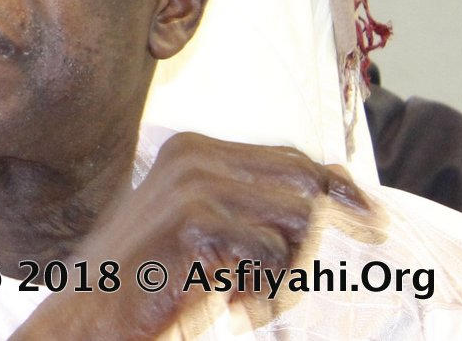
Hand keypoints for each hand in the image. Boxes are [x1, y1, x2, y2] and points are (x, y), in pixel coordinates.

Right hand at [9, 133, 371, 340]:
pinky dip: (261, 289)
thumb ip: (250, 203)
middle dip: (311, 241)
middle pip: (306, 186)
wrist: (89, 313)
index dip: (339, 188)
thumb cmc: (149, 279)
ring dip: (285, 273)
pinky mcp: (195, 221)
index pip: (293, 158)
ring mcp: (194, 185)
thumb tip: (331, 188)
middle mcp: (195, 155)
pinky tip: (226, 300)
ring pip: (298, 222)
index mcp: (195, 148)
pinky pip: (272, 254)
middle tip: (275, 284)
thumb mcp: (201, 228)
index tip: (372, 219)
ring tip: (243, 295)